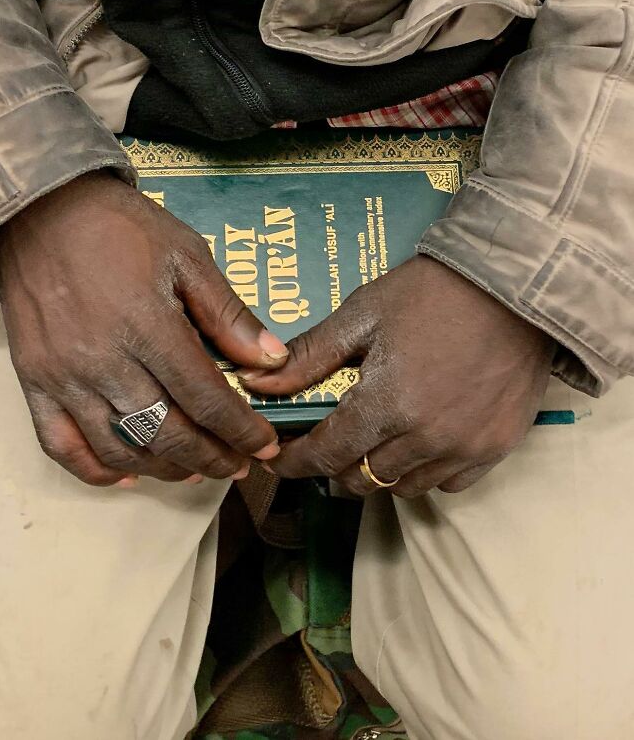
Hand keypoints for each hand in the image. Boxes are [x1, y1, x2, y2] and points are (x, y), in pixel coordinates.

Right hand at [0, 172, 286, 486]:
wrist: (40, 209)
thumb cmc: (120, 226)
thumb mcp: (187, 255)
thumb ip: (227, 313)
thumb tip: (271, 360)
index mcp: (148, 325)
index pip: (206, 398)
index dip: (241, 431)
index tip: (265, 447)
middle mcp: (104, 360)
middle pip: (167, 432)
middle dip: (212, 458)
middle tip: (238, 466)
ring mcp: (64, 375)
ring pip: (119, 448)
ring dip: (164, 468)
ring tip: (194, 469)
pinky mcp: (33, 381)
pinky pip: (60, 445)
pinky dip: (95, 470)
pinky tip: (127, 475)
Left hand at [238, 256, 554, 496]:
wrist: (514, 285)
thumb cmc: (433, 292)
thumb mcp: (363, 314)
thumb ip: (310, 355)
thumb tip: (258, 380)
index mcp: (387, 402)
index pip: (326, 454)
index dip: (295, 462)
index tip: (280, 459)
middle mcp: (426, 437)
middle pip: (361, 479)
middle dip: (333, 468)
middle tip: (326, 446)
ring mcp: (466, 446)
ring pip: (403, 486)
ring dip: (378, 471)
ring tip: (373, 442)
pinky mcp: (497, 446)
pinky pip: (449, 483)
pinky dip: (426, 472)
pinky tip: (419, 443)